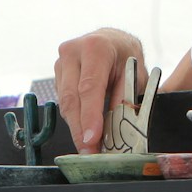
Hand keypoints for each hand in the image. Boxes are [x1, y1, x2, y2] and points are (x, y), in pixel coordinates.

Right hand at [54, 29, 142, 153]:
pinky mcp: (56, 73)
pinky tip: (84, 128)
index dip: (89, 117)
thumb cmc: (125, 56)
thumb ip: (124, 99)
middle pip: (72, 99)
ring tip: (89, 145)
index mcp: (96, 47)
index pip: (89, 88)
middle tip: (89, 152)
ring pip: (65, 103)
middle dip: (80, 129)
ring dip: (76, 127)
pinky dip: (74, 117)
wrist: (111, 40)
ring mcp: (60, 62)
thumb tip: (114, 130)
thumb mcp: (134, 74)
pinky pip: (63, 101)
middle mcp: (73, 52)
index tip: (92, 139)